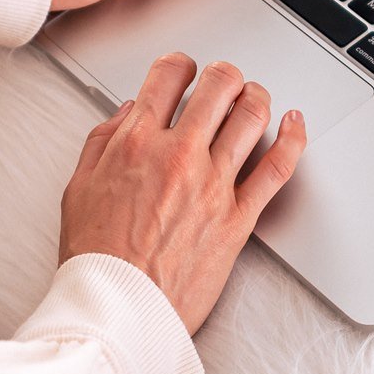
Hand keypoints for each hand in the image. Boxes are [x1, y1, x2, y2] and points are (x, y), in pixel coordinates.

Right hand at [59, 52, 308, 334]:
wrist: (118, 308)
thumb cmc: (96, 259)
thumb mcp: (78, 188)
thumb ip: (103, 142)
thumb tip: (130, 112)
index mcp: (135, 144)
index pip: (167, 77)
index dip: (179, 65)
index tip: (183, 70)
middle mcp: (178, 156)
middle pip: (219, 86)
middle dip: (223, 74)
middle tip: (223, 79)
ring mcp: (214, 185)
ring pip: (251, 116)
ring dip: (256, 96)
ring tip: (253, 97)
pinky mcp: (239, 218)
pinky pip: (278, 167)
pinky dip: (293, 137)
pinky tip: (295, 123)